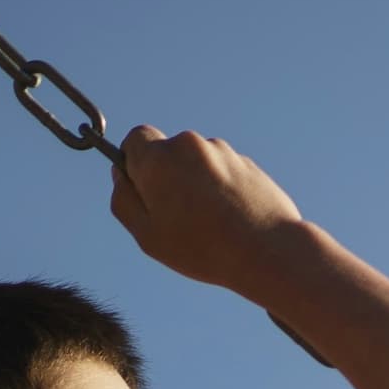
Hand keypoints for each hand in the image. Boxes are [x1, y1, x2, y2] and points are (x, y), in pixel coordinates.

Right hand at [108, 125, 308, 289]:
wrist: (267, 250)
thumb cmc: (202, 247)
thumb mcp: (147, 234)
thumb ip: (124, 200)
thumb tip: (121, 175)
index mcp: (160, 158)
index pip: (136, 138)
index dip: (134, 161)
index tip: (143, 188)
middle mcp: (191, 145)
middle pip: (168, 152)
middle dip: (167, 176)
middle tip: (177, 215)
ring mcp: (224, 152)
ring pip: (198, 163)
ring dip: (197, 183)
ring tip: (210, 223)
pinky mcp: (248, 164)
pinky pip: (223, 172)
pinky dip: (222, 189)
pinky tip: (231, 219)